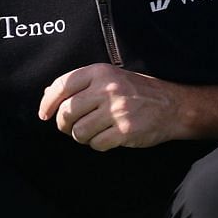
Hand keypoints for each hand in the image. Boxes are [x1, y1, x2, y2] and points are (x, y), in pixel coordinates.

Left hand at [38, 65, 217, 150]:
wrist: (173, 106)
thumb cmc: (137, 92)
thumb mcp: (110, 78)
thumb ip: (81, 84)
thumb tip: (48, 95)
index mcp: (100, 72)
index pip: (62, 86)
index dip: (48, 103)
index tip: (44, 114)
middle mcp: (107, 89)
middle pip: (67, 113)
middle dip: (65, 125)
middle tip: (73, 127)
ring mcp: (116, 110)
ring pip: (79, 132)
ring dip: (83, 136)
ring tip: (96, 131)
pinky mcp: (125, 130)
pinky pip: (97, 144)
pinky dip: (99, 145)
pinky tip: (109, 138)